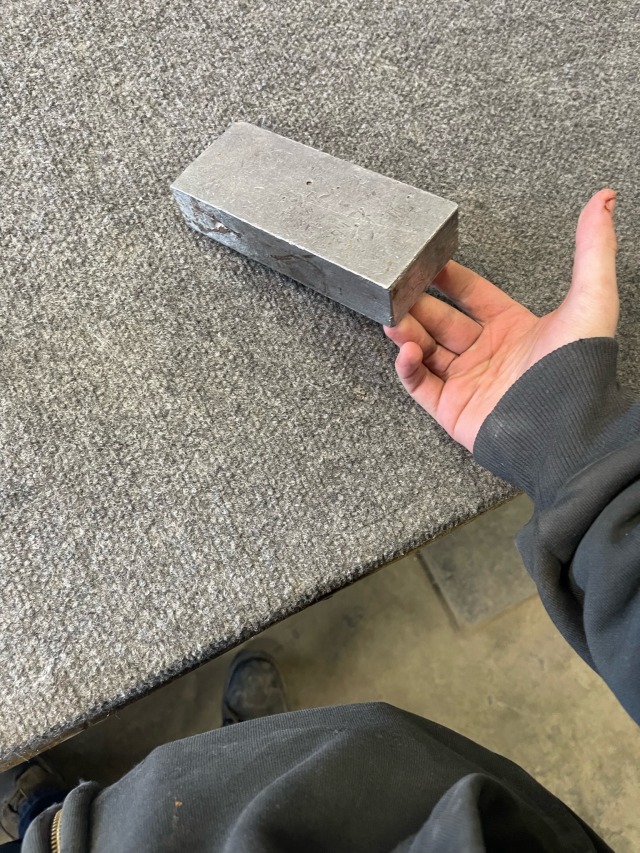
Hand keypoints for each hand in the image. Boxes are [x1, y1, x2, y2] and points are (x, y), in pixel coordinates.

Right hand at [384, 189, 618, 451]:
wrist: (568, 429)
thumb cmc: (579, 368)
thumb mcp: (591, 297)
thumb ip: (593, 247)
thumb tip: (603, 200)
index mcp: (512, 327)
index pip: (471, 294)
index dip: (448, 277)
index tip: (427, 260)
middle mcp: (487, 353)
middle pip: (441, 321)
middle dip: (417, 304)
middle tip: (397, 288)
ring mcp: (468, 382)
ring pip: (425, 350)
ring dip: (406, 333)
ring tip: (391, 317)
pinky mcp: (452, 409)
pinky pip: (419, 385)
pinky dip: (407, 367)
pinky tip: (405, 350)